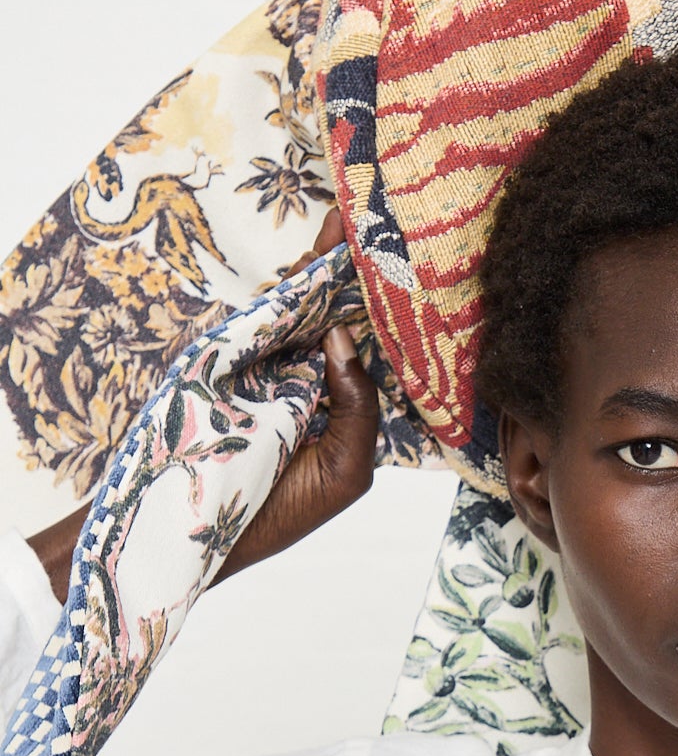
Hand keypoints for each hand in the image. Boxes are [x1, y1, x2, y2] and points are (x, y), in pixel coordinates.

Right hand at [27, 208, 380, 603]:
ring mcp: (262, 369)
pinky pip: (259, 319)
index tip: (408, 261)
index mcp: (338, 409)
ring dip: (322, 270)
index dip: (386, 307)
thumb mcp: (343, 473)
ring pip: (298, 311)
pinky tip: (311, 257)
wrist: (190, 537)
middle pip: (336, 318)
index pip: (368, 348)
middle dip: (355, 274)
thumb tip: (344, 338)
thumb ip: (358, 410)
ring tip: (349, 222)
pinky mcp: (222, 362)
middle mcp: (304, 384)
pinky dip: (284, 289)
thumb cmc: (273, 517)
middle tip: (378, 218)